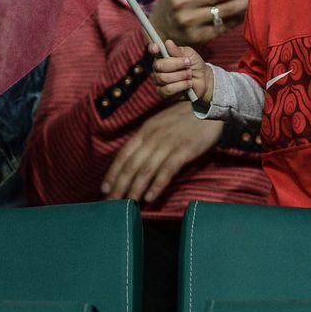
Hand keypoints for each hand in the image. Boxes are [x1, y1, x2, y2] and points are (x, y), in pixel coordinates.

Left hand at [100, 99, 221, 202]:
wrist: (206, 107)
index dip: (113, 172)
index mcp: (145, 130)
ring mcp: (168, 143)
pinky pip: (167, 170)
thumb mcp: (158, 124)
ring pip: (146, 170)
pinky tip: (150, 198)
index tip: (104, 188)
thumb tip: (132, 161)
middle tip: (111, 203)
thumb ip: (146, 140)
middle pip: (132, 165)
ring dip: (135, 189)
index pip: (124, 154)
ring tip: (127, 204)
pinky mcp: (184, 150)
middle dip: (119, 185)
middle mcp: (153, 137)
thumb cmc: (181, 118)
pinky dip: (157, 185)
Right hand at [151, 39, 213, 100]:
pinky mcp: (163, 93)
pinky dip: (181, 85)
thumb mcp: (189, 55)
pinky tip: (188, 84)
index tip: (157, 47)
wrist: (203, 81)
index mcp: (163, 55)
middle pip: (159, 65)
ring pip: (163, 78)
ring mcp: (159, 81)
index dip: (152, 49)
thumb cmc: (195, 65)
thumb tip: (168, 43)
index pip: (153, 50)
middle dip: (176, 64)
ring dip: (180, 75)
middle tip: (188, 64)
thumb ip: (178, 51)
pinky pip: (168, 89)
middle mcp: (158, 67)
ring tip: (190, 74)